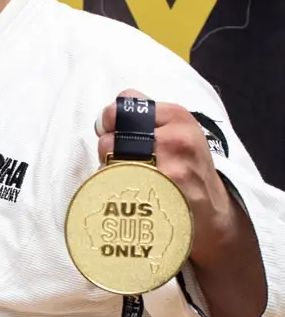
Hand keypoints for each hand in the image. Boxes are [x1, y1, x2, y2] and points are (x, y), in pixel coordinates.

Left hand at [96, 91, 239, 269]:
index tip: (114, 132)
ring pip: (110, 161)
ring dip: (107, 171)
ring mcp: (169, 167)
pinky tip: (127, 194)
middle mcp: (175, 138)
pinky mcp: (161, 193)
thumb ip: (146, 119)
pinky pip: (117, 185)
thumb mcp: (178, 133)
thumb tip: (104, 118)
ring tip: (126, 179)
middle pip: (112, 136)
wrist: (213, 212)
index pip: (125, 104)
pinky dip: (112, 189)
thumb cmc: (188, 169)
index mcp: (178, 117)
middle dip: (107, 149)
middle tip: (121, 160)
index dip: (110, 120)